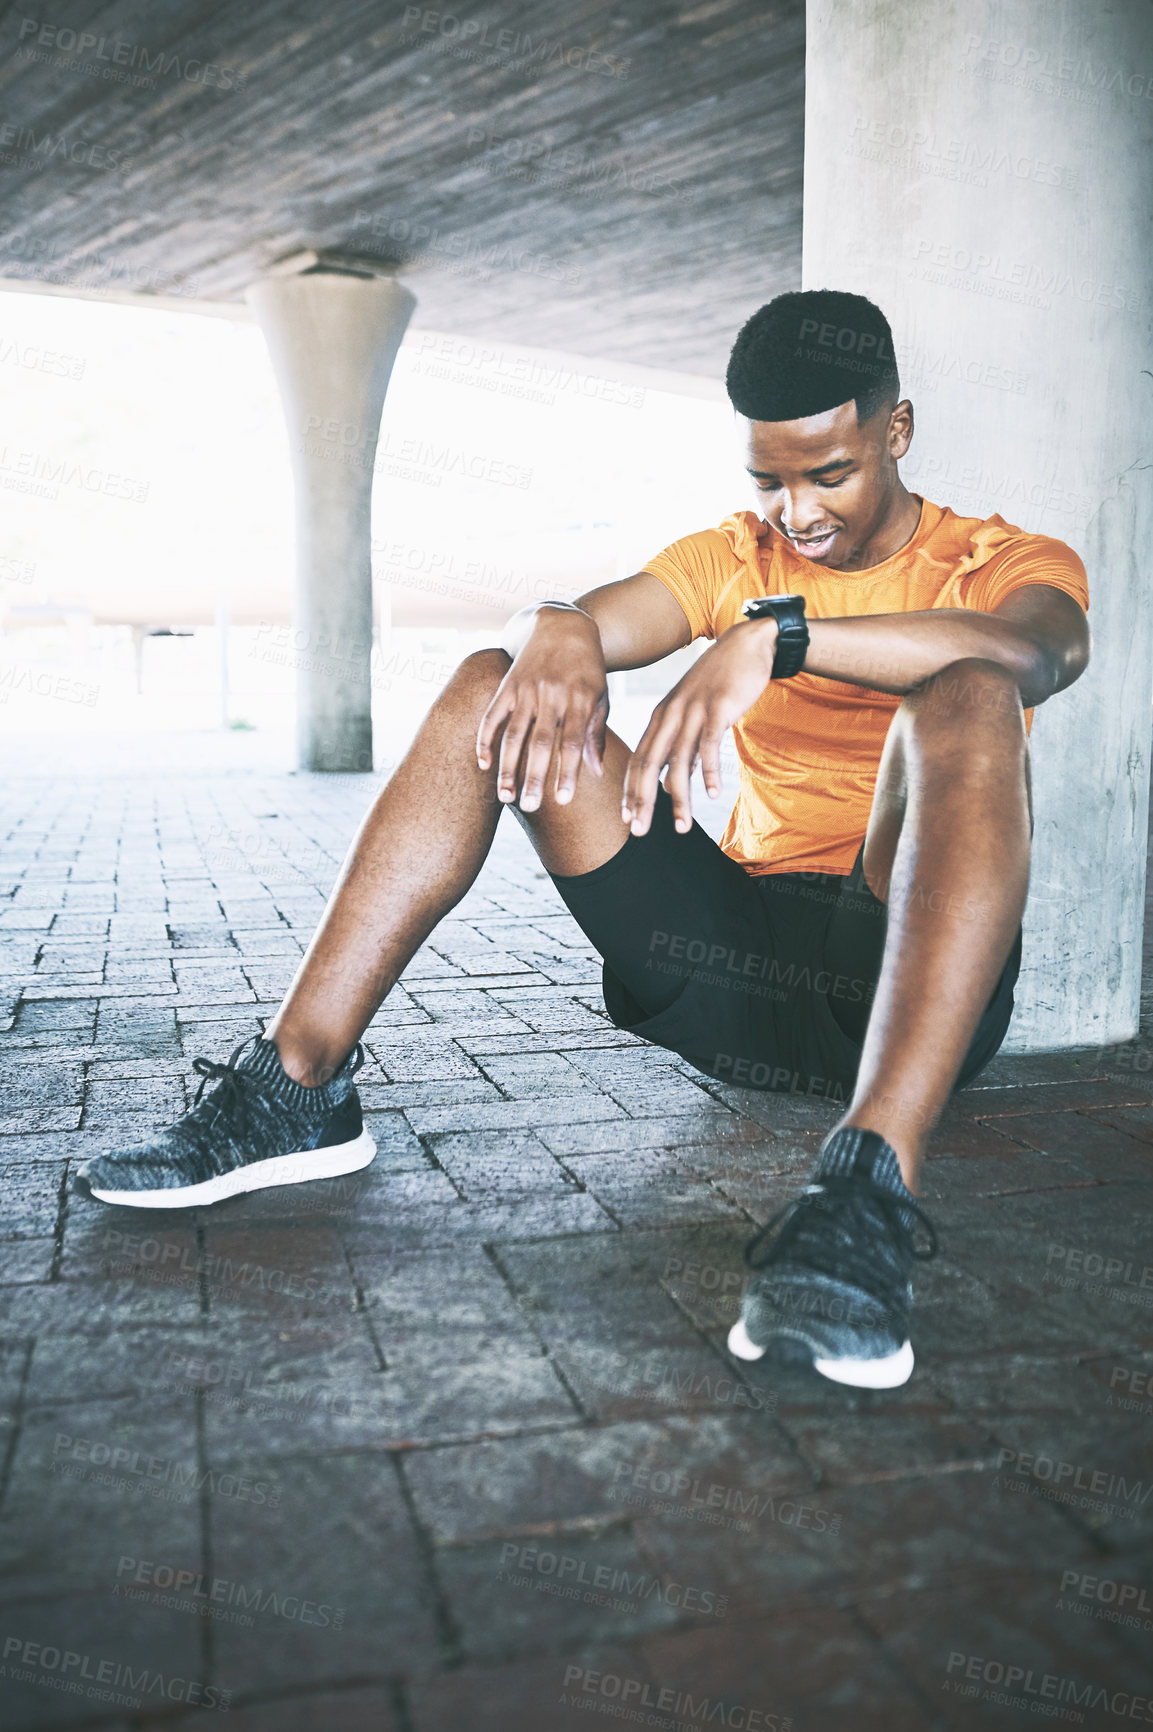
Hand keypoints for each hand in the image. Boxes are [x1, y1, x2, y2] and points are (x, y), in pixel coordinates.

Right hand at [476, 607, 609, 810]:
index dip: (566, 772)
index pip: (573, 742)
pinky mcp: (508, 685)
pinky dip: (485, 740)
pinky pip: (492, 716)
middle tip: (529, 806)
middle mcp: (552, 694)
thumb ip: (596, 733)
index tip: (563, 801)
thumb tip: (595, 772)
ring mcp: (527, 689)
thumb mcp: (600, 696)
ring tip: (505, 798)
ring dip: (507, 768)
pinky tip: (482, 766)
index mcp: (580, 699)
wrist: (563, 625)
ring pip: (514, 734)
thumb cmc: (587, 668)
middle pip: (540, 742)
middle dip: (533, 777)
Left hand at [621, 618, 777, 835]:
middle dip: (642, 801)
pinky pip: (709, 744)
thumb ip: (683, 743)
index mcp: (661, 718)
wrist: (746, 644)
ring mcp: (693, 711)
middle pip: (649, 764)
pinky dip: (709, 771)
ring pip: (679, 761)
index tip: (628, 820)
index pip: (639, 760)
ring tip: (682, 827)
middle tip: (639, 832)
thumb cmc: (720, 682)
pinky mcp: (718, 708)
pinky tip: (713, 794)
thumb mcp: (693, 711)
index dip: (631, 792)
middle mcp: (671, 715)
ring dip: (679, 798)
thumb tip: (676, 777)